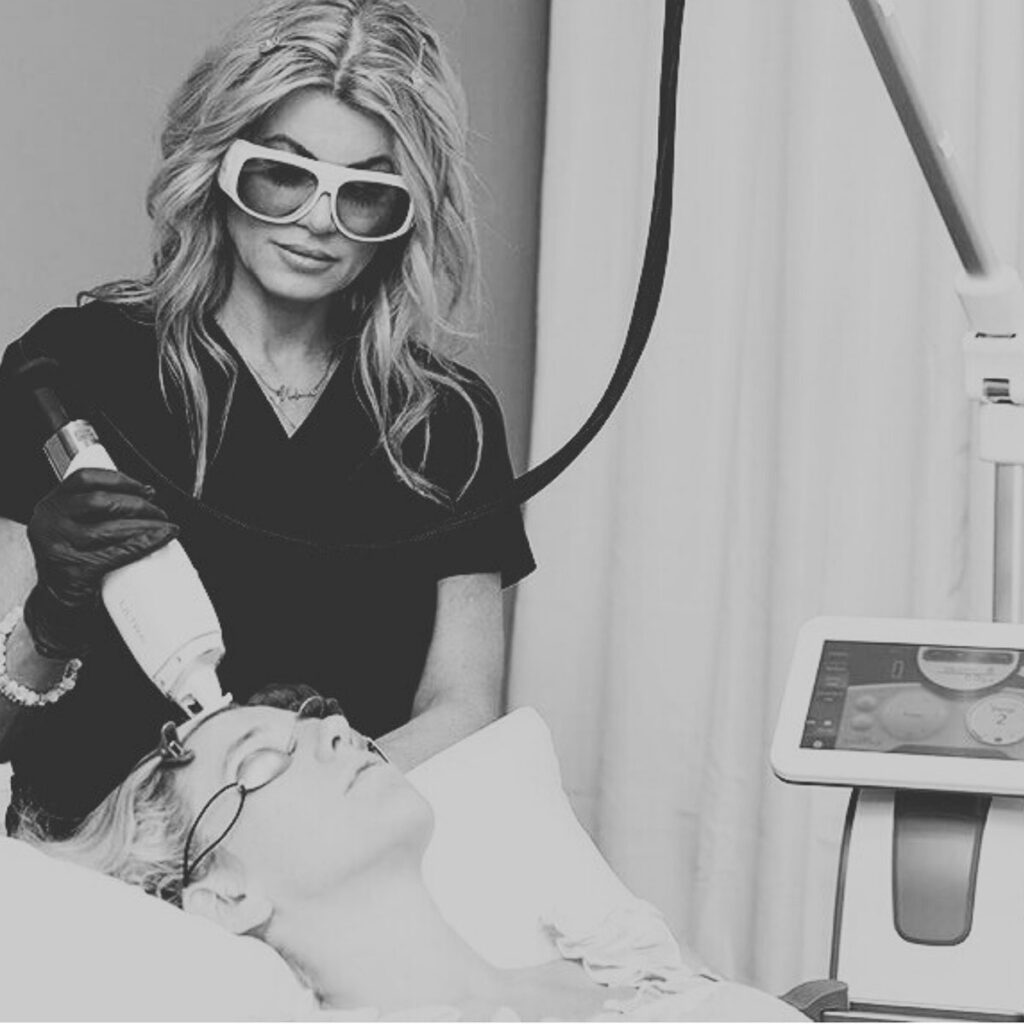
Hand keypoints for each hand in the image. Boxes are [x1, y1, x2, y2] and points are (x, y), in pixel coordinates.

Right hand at [23, 468, 178, 657]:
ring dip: (145, 524)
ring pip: (110, 527)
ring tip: (164, 527)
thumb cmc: (74, 561)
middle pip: (100, 502)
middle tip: (159, 512)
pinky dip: (143, 544)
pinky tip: (159, 540)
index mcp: (52, 506)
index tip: (145, 488)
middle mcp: (50, 523)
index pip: (84, 479)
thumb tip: (146, 496)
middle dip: (137, 504)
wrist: (58, 604)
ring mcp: (59, 548)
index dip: (119, 480)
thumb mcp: (73, 527)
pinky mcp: (74, 571)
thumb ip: (96, 510)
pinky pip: (117, 552)